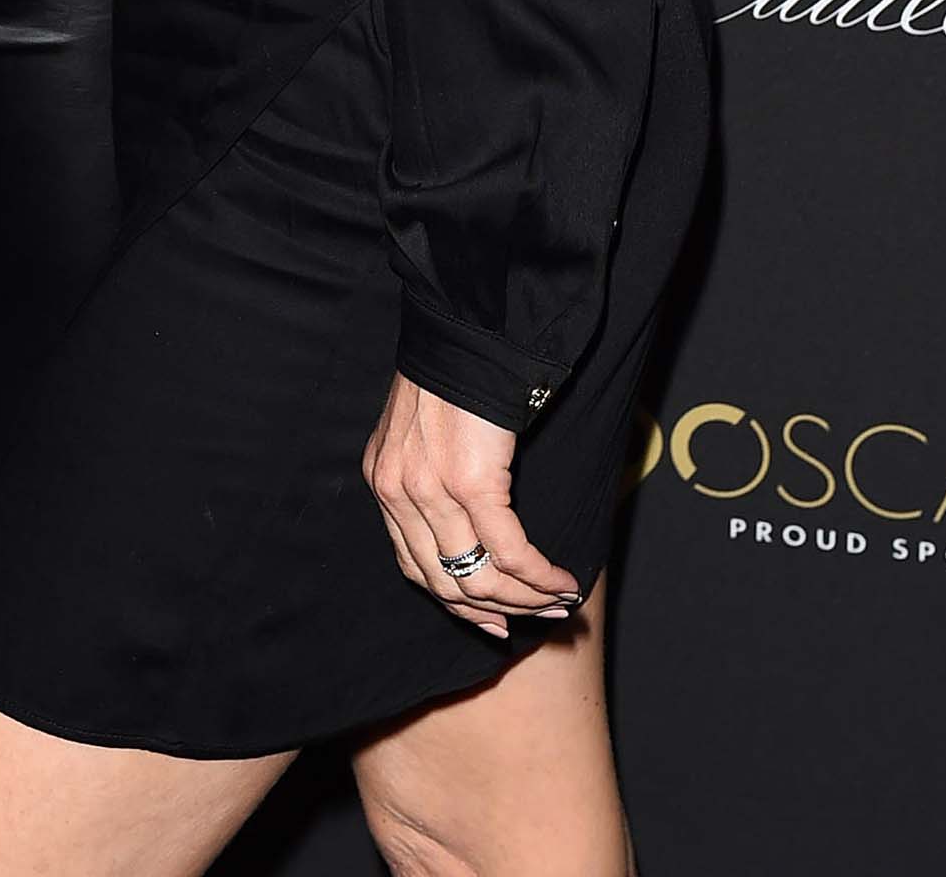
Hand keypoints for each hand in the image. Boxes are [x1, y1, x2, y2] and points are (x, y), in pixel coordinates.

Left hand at [363, 372, 581, 640]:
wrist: (466, 326)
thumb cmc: (453, 370)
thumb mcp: (420, 428)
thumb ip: (428, 475)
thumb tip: (468, 525)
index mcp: (382, 479)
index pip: (414, 565)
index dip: (457, 601)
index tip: (492, 620)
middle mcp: (397, 492)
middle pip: (446, 582)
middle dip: (497, 610)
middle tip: (537, 619)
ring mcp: (430, 491)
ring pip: (479, 577)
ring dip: (525, 599)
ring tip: (559, 604)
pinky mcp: (471, 483)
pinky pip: (510, 552)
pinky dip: (540, 576)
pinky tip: (564, 581)